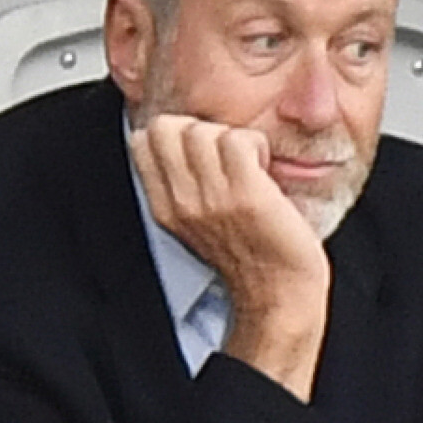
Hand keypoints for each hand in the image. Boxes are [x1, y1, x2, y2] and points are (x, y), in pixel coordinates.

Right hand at [130, 114, 329, 399]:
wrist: (279, 294)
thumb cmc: (252, 258)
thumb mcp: (199, 223)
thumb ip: (185, 185)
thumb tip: (188, 140)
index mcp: (166, 208)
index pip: (143, 140)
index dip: (176, 134)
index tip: (204, 154)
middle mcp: (182, 202)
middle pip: (165, 127)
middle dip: (199, 130)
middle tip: (227, 157)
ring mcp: (211, 199)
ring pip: (201, 130)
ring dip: (231, 138)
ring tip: (249, 166)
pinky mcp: (245, 195)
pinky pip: (238, 139)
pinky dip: (256, 145)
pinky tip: (265, 169)